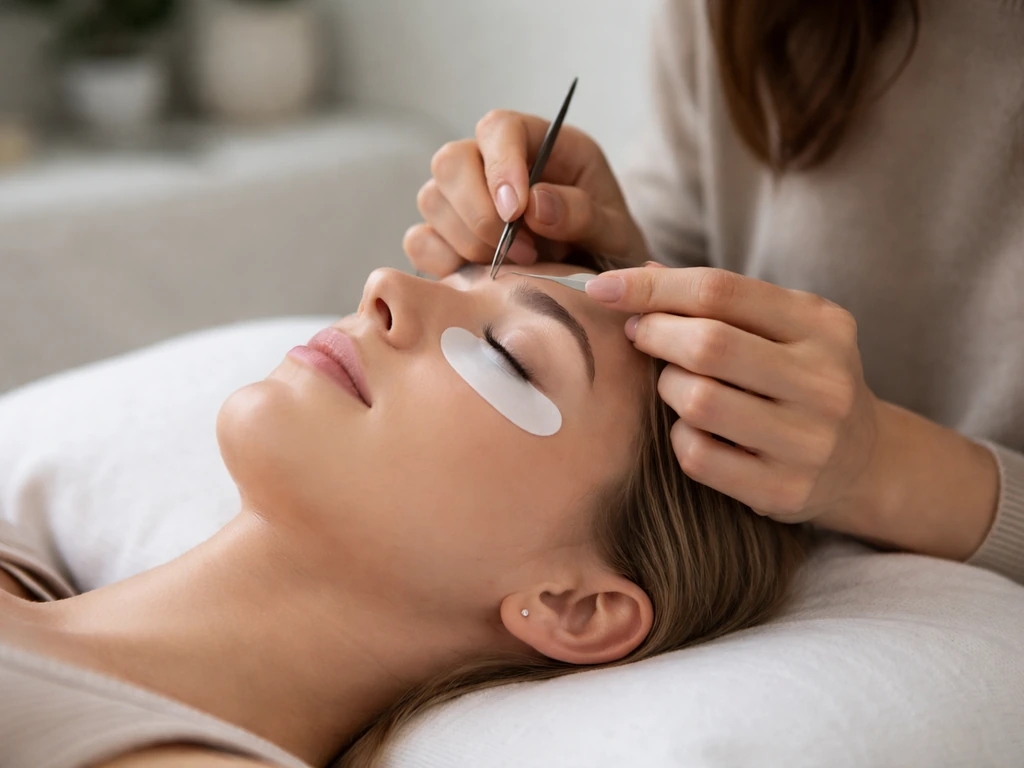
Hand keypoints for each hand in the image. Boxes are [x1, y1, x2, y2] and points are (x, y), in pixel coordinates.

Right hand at [404, 110, 648, 276]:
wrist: (598, 287)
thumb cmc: (608, 246)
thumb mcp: (615, 230)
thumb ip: (584, 213)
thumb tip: (536, 204)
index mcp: (539, 144)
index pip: (499, 128)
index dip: (500, 164)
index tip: (516, 210)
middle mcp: (491, 164)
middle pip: (451, 162)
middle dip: (479, 213)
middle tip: (523, 252)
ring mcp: (462, 199)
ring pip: (432, 200)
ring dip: (469, 241)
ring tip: (518, 266)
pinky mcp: (446, 238)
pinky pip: (420, 241)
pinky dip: (444, 261)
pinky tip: (481, 277)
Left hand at [585, 265, 880, 524]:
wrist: (863, 461)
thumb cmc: (798, 377)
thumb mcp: (780, 327)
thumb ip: (718, 300)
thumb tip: (637, 272)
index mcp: (822, 325)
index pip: (721, 290)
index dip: (651, 286)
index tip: (603, 287)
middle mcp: (824, 381)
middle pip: (707, 344)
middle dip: (654, 333)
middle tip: (638, 334)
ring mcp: (808, 441)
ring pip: (697, 402)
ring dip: (666, 387)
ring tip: (673, 383)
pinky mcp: (784, 490)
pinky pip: (698, 456)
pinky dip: (679, 437)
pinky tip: (692, 429)